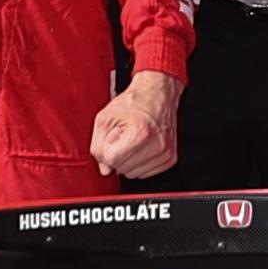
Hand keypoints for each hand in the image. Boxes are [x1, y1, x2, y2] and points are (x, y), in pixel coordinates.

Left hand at [91, 67, 182, 182]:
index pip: (111, 160)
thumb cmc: (134, 102)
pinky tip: (141, 147)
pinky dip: (139, 163)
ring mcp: (165, 153)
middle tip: (124, 136)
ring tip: (133, 141)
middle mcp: (156, 145)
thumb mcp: (105, 117)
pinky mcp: (170, 159)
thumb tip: (104, 168)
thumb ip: (97, 145)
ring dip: (128, 160)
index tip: (114, 135)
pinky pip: (145, 173)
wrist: (157, 94)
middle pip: (122, 169)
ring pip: (133, 175)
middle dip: (117, 155)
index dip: (106, 148)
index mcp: (140, 133)